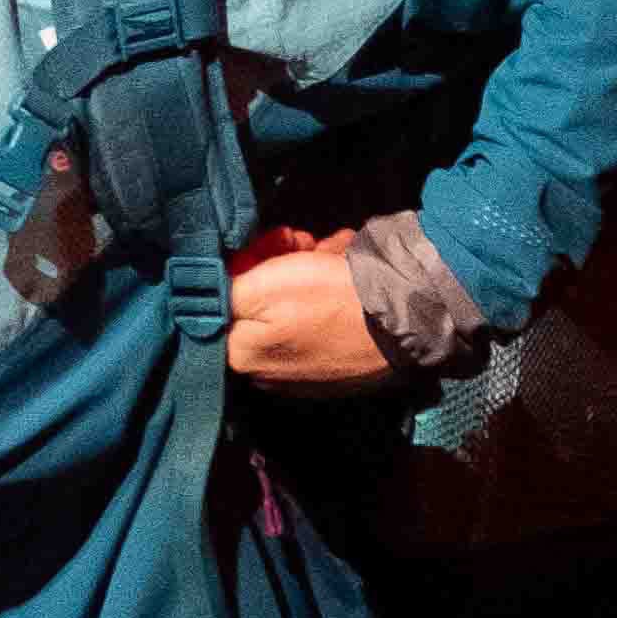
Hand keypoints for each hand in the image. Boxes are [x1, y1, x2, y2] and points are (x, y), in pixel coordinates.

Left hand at [222, 222, 392, 392]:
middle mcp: (267, 373)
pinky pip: (320, 318)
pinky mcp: (335, 364)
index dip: (246, 263)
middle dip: (279, 263)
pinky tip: (343, 267)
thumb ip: (224, 291)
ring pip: (292, 303)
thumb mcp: (263, 286)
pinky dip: (330, 287)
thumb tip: (208, 293)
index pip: (223, 298)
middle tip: (305, 244)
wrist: (408, 318)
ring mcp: (303, 372)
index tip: (272, 245)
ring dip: (308, 267)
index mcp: (241, 357)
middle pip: (258, 301)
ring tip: (332, 252)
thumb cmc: (330, 299)